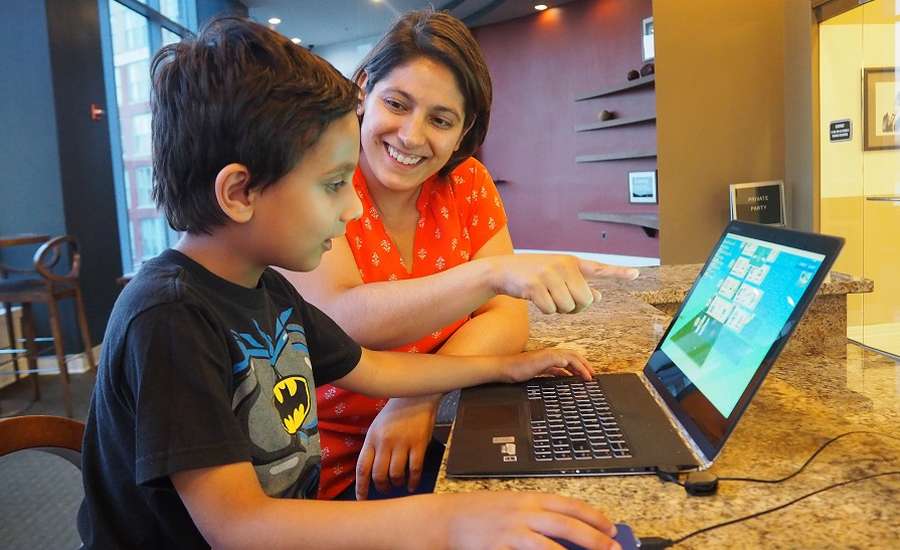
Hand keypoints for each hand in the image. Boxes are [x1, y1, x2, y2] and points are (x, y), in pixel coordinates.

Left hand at [355, 396, 438, 499]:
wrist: (415, 396)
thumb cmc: (395, 412)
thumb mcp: (377, 427)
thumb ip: (373, 446)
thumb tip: (371, 470)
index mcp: (372, 438)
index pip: (362, 468)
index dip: (361, 487)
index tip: (362, 498)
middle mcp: (385, 442)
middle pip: (378, 474)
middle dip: (381, 487)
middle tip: (385, 489)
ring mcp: (402, 443)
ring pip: (395, 474)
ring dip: (396, 484)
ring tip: (398, 483)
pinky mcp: (419, 444)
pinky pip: (414, 469)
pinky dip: (413, 481)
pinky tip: (412, 484)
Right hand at [436, 491, 619, 549]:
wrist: (445, 520)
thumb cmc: (479, 514)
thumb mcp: (511, 505)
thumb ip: (536, 515)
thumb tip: (567, 528)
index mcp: (530, 498)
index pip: (570, 504)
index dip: (594, 517)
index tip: (611, 528)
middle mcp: (525, 512)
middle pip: (568, 524)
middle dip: (595, 538)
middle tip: (613, 549)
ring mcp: (513, 532)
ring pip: (553, 546)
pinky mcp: (500, 548)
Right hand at [486, 255, 638, 314]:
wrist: (503, 271)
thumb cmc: (534, 275)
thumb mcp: (558, 276)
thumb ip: (578, 285)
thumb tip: (598, 296)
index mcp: (572, 262)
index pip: (600, 268)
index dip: (618, 273)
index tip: (636, 274)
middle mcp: (563, 265)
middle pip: (584, 300)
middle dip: (575, 307)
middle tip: (561, 300)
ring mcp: (548, 274)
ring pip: (568, 308)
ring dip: (558, 310)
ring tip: (547, 297)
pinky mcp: (535, 285)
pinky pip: (551, 310)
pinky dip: (545, 310)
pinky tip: (536, 299)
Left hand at [502, 349, 592, 383]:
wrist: (503, 370)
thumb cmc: (518, 367)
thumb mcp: (537, 363)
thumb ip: (553, 359)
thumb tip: (567, 360)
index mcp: (552, 354)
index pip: (573, 358)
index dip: (583, 367)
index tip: (590, 377)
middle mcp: (550, 356)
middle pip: (572, 358)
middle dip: (583, 365)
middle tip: (591, 375)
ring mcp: (545, 362)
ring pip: (565, 364)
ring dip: (575, 369)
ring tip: (582, 377)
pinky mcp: (539, 368)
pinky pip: (557, 370)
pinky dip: (565, 373)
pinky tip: (565, 379)